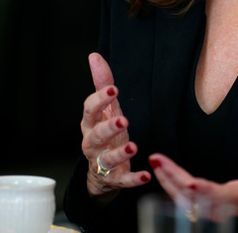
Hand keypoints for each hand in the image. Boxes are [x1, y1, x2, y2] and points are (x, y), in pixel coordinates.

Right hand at [81, 52, 150, 196]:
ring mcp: (103, 163)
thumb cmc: (104, 133)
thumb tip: (95, 56)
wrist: (101, 171)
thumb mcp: (106, 108)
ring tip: (132, 147)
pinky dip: (134, 179)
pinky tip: (146, 175)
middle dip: (109, 128)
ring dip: (119, 154)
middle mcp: (93, 144)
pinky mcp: (115, 179)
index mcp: (91, 124)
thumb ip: (103, 83)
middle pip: (96, 135)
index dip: (100, 100)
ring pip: (107, 159)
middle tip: (123, 120)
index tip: (113, 89)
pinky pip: (123, 181)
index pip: (90, 110)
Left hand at [149, 149, 237, 230]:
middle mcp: (227, 204)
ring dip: (169, 182)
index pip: (222, 195)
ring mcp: (218, 207)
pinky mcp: (213, 205)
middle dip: (175, 180)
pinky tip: (164, 175)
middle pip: (196, 198)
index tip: (191, 182)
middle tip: (158, 161)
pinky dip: (173, 187)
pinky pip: (188, 200)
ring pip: (187, 200)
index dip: (206, 191)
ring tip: (156, 163)